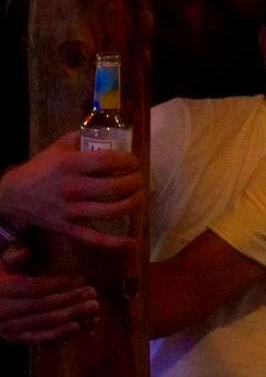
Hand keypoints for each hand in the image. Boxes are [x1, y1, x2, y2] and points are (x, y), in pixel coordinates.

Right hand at [0, 133, 140, 247]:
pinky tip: (132, 242)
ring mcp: (72, 211)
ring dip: (131, 203)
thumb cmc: (42, 169)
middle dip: (134, 182)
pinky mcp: (70, 229)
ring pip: (111, 211)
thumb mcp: (59, 147)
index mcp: (71, 164)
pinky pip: (96, 239)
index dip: (128, 161)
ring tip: (137, 196)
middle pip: (116, 187)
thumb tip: (109, 134)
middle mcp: (73, 188)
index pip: (109, 161)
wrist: (16, 196)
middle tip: (137, 179)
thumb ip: (82, 138)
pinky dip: (116, 243)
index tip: (133, 162)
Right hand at [0, 257, 98, 343]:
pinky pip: (41, 338)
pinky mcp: (15, 339)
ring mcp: (9, 327)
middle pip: (43, 306)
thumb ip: (12, 255)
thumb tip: (26, 250)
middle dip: (71, 300)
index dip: (59, 284)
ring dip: (72, 316)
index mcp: (3, 289)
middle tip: (93, 293)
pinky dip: (60, 334)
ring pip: (45, 323)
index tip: (81, 279)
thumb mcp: (0, 265)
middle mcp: (4, 310)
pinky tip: (79, 327)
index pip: (34, 287)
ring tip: (94, 309)